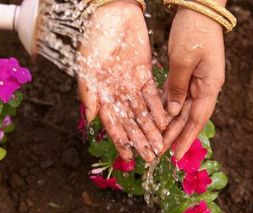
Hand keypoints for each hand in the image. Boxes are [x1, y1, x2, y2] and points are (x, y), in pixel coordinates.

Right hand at [78, 1, 167, 161]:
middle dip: (140, 139)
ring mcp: (131, 84)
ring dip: (151, 129)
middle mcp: (117, 93)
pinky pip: (153, 95)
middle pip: (130, 121)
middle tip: (150, 157)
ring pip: (143, 112)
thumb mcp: (87, 67)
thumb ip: (89, 94)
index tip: (128, 156)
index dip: (120, 139)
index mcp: (101, 94)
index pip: (112, 122)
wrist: (113, 16)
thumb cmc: (95, 40)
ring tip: (159, 145)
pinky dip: (159, 108)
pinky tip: (165, 122)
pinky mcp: (145, 74)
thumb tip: (91, 120)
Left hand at [163, 6, 225, 159]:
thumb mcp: (183, 60)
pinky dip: (167, 109)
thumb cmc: (193, 32)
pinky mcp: (186, 74)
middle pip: (188, 118)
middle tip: (159, 153)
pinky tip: (157, 120)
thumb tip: (173, 112)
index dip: (186, 138)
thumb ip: (177, 87)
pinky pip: (175, 96)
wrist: (199, 9)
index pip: (197, 119)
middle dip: (174, 137)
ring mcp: (196, 81)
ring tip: (157, 141)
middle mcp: (205, 86)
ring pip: (181, 109)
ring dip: (169, 125)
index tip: (176, 155)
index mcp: (210, 85)